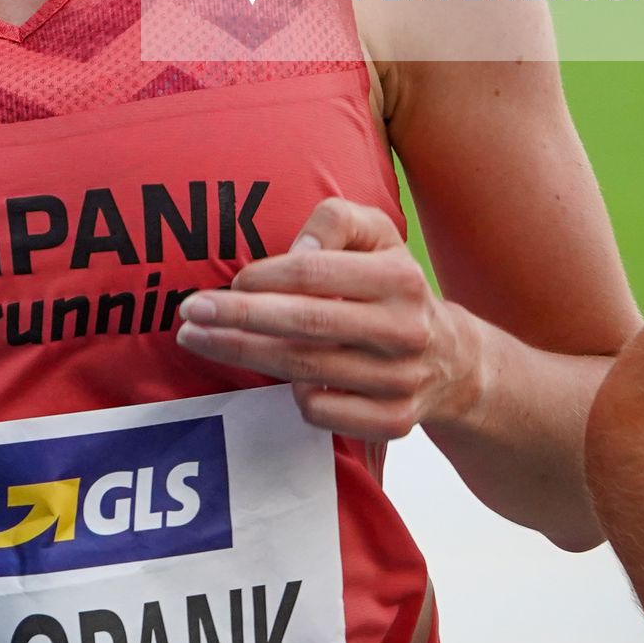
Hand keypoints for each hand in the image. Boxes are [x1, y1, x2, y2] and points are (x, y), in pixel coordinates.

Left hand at [174, 195, 479, 440]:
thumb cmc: (394, 287)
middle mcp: (404, 331)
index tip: (231, 280)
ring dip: (242, 353)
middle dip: (238, 317)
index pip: (317, 272)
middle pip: (306, 324)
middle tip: (190, 312)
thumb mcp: (379, 237)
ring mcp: (401, 381)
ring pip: (304, 370)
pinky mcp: (394, 421)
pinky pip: (322, 411)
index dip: (267, 276)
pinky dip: (293, 394)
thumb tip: (296, 248)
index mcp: (400, 278)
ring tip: (198, 339)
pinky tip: (277, 376)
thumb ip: (336, 221)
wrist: (454, 360)